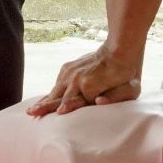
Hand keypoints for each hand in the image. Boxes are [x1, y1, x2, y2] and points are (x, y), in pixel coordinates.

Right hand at [27, 46, 142, 115]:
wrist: (121, 49)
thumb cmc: (128, 74)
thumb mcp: (131, 89)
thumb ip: (116, 97)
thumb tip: (98, 102)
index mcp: (90, 84)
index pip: (76, 102)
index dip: (67, 108)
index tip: (58, 113)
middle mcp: (77, 77)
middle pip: (59, 96)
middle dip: (46, 105)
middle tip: (32, 113)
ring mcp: (71, 71)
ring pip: (55, 89)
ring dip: (44, 99)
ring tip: (31, 110)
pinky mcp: (69, 67)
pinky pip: (58, 82)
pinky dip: (52, 91)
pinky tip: (44, 100)